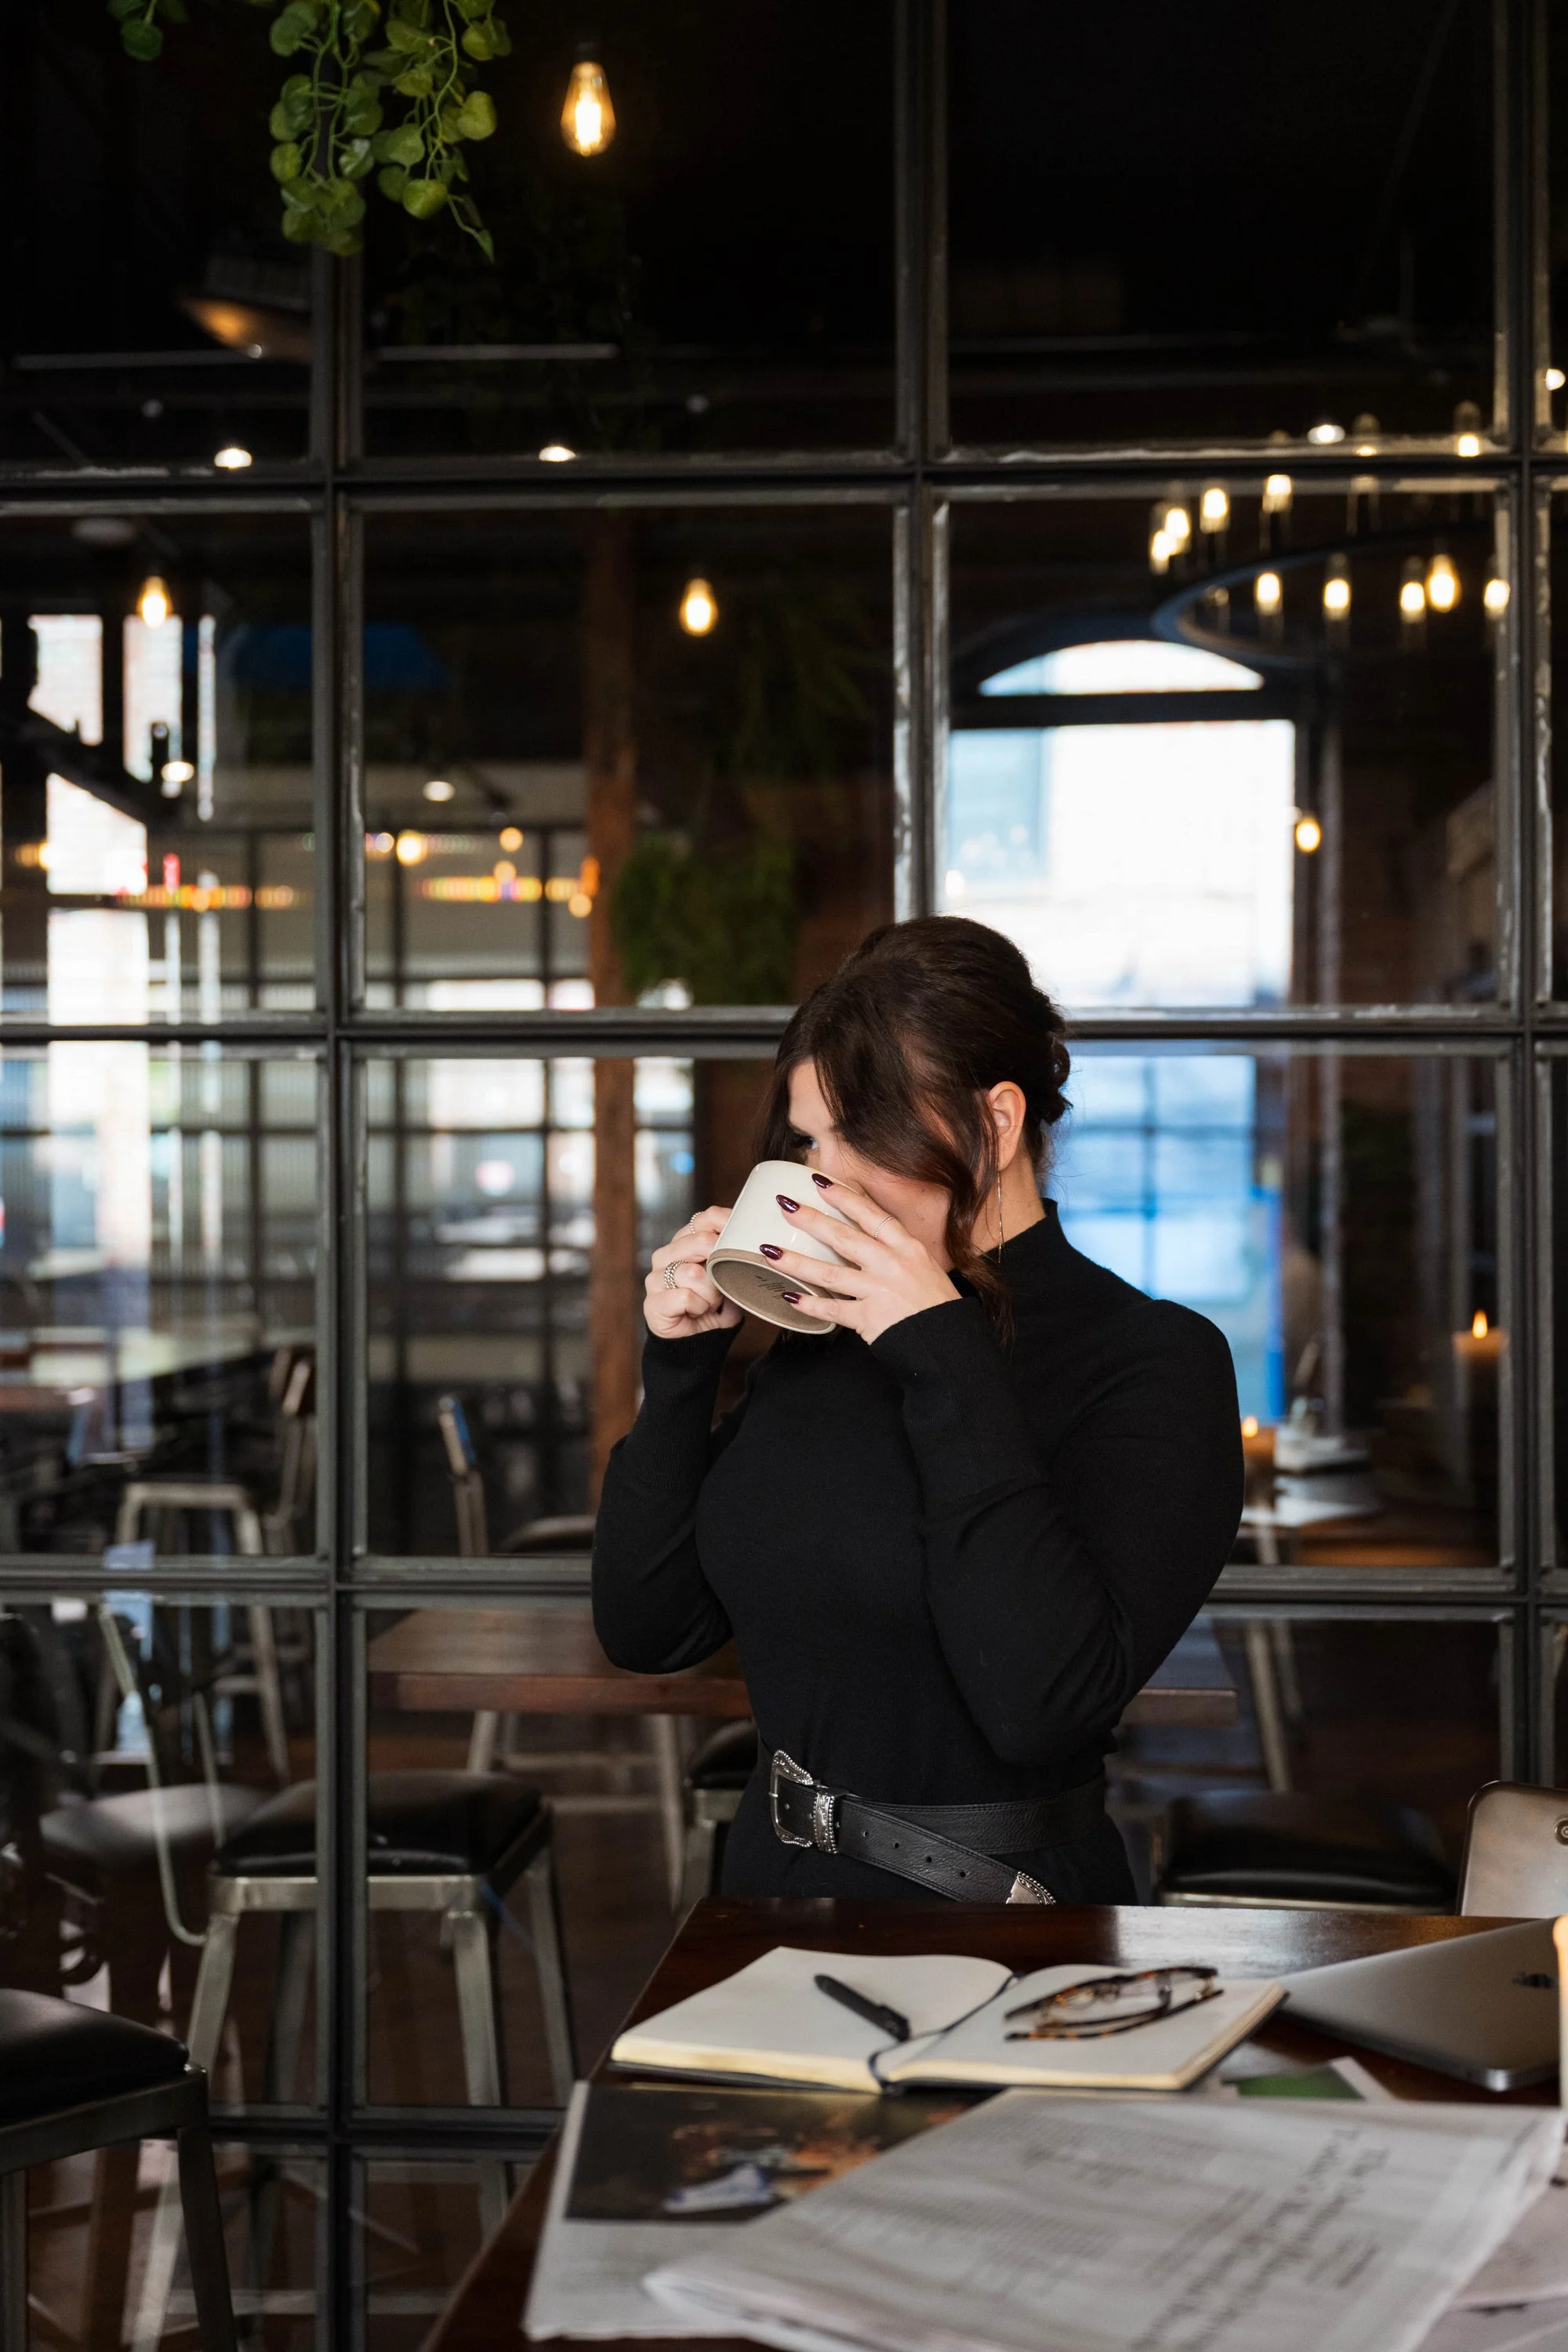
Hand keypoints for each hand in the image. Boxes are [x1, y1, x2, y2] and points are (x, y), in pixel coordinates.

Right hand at [645, 1206, 742, 1340]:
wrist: (702, 1342)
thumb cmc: (717, 1305)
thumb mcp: (731, 1276)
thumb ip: (734, 1253)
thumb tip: (751, 1236)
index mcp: (684, 1242)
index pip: (704, 1218)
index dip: (726, 1226)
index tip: (740, 1243)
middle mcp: (666, 1255)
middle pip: (700, 1241)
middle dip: (720, 1265)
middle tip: (722, 1285)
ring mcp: (655, 1278)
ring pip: (692, 1272)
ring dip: (710, 1293)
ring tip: (709, 1302)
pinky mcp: (652, 1303)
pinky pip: (684, 1296)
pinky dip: (699, 1307)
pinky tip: (697, 1312)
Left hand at [766, 1174, 958, 1344]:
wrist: (949, 1343)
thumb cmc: (938, 1306)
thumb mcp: (925, 1268)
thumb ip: (897, 1253)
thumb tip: (866, 1239)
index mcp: (908, 1248)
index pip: (872, 1214)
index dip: (845, 1196)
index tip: (821, 1181)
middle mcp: (892, 1265)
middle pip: (845, 1237)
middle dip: (812, 1219)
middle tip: (785, 1205)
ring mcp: (879, 1291)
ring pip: (830, 1273)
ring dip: (797, 1262)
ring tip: (770, 1252)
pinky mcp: (870, 1318)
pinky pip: (833, 1311)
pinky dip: (810, 1305)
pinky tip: (789, 1297)